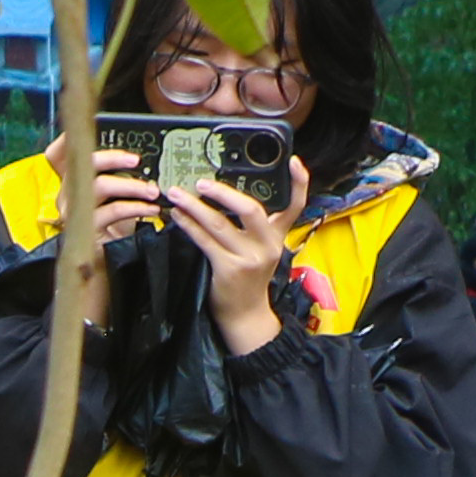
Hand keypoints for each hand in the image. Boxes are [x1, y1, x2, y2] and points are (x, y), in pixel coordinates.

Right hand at [68, 142, 162, 251]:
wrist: (107, 260)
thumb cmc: (113, 227)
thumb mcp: (115, 197)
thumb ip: (120, 177)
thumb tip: (143, 160)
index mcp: (72, 182)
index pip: (59, 154)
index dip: (67, 138)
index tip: (93, 126)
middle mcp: (68, 194)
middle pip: (83, 163)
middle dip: (113, 157)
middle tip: (136, 160)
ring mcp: (74, 212)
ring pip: (100, 185)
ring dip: (131, 185)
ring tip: (152, 191)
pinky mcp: (86, 228)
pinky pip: (113, 210)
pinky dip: (136, 207)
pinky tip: (151, 210)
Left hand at [161, 162, 302, 353]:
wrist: (245, 315)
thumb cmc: (248, 278)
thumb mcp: (261, 250)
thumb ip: (255, 227)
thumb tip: (225, 195)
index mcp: (278, 236)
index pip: (296, 205)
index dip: (299, 182)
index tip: (292, 161)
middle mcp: (268, 245)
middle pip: (251, 209)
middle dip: (223, 192)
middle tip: (201, 182)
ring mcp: (249, 258)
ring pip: (219, 223)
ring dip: (194, 206)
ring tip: (176, 194)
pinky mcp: (229, 270)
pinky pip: (205, 241)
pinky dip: (189, 225)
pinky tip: (177, 216)